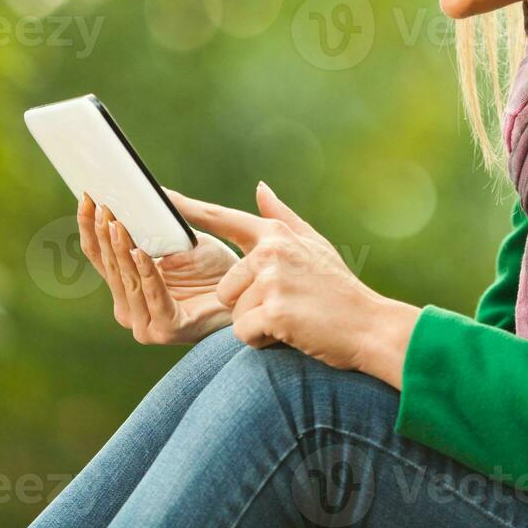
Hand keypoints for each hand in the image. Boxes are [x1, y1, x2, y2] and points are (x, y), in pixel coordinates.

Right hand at [76, 192, 239, 344]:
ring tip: (116, 223)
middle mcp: (129, 308)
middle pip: (111, 266)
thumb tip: (148, 191)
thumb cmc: (216, 270)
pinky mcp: (166, 329)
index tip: (86, 197)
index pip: (100, 255)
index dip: (90, 227)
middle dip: (104, 234)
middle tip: (100, 205)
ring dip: (121, 249)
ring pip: (128, 279)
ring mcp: (145, 323)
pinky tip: (140, 252)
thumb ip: (160, 225)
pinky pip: (153, 295)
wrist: (247, 296)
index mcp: (127, 288)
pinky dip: (146, 273)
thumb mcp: (183, 241)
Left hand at [177, 182, 420, 384]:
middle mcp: (272, 250)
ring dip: (256, 323)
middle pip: (225, 286)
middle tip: (287, 305)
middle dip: (248, 305)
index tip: (157, 196)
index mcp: (276, 233)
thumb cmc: (339, 289)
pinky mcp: (273, 310)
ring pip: (233, 311)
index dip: (187, 209)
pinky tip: (291, 332)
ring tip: (291, 318)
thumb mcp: (313, 245)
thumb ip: (282, 217)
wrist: (369, 326)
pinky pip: (243, 332)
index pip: (222, 219)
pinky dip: (263, 340)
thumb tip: (260, 188)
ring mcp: (272, 279)